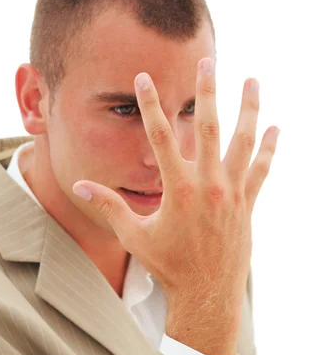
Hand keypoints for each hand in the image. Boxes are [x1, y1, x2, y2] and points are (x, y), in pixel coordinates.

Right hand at [73, 58, 279, 354]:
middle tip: (208, 61)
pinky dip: (269, 148)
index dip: (150, 105)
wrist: (206, 293)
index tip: (145, 78)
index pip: (160, 137)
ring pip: (242, 142)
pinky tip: (276, 127)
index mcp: (178, 189)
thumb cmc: (168, 266)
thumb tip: (79, 187)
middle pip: (208, 128)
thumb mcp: (133, 236)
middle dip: (206, 92)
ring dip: (247, 109)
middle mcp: (208, 185)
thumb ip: (108, 207)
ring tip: (253, 80)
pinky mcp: (246, 204)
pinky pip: (261, 170)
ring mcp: (232, 193)